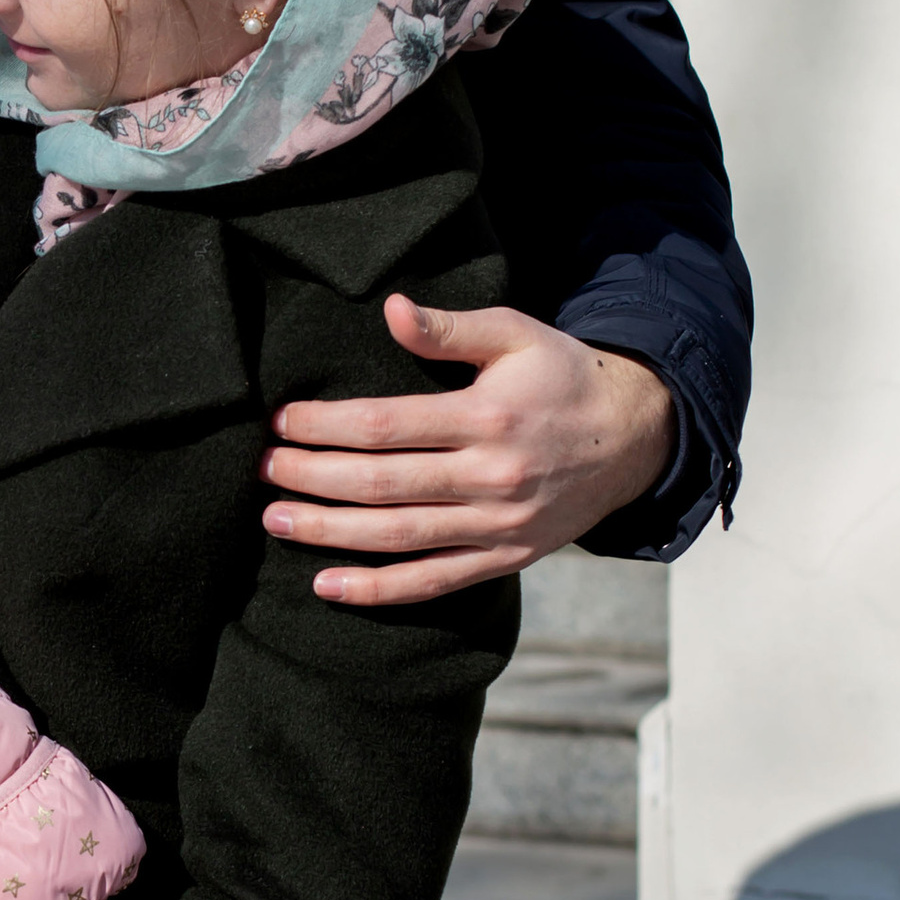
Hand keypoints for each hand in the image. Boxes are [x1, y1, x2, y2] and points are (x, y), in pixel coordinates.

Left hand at [261, 300, 674, 608]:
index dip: (325, 426)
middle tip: (263, 470)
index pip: (385, 425)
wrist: (636, 437)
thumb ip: (450, 328)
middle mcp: (491, 476)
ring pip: (398, 536)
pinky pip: (433, 582)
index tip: (281, 421)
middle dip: (312, 478)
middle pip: (381, 484)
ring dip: (329, 533)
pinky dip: (378, 590)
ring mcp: (498, 525)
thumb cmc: (563, 376)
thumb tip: (390, 308)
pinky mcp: (505, 558)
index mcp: (486, 417)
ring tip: (276, 520)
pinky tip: (326, 585)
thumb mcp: (516, 334)